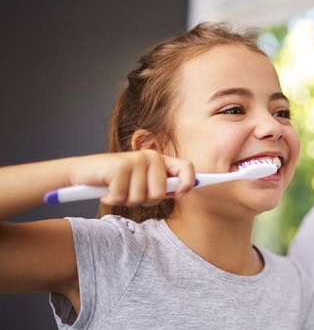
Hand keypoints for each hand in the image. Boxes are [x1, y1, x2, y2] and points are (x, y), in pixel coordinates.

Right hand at [69, 150, 194, 206]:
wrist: (81, 174)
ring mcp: (136, 159)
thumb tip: (183, 189)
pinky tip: (106, 189)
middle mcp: (151, 157)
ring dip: (125, 200)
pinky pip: (122, 197)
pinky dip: (112, 199)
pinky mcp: (120, 166)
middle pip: (160, 193)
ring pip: (141, 198)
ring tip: (116, 189)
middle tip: (129, 192)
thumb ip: (161, 185)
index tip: (181, 193)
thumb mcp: (141, 184)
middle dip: (143, 200)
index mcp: (160, 161)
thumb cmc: (114, 181)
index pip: (186, 167)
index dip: (188, 182)